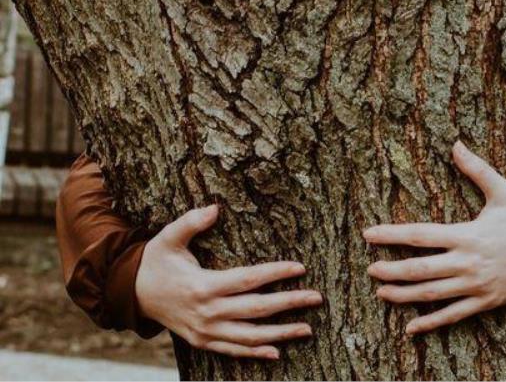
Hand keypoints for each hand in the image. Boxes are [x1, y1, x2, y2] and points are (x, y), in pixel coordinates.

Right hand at [135, 205, 322, 358]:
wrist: (132, 294)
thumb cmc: (156, 262)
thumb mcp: (168, 238)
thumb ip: (190, 222)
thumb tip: (214, 208)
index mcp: (203, 285)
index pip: (248, 279)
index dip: (276, 274)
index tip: (300, 268)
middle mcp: (207, 312)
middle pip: (256, 310)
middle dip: (289, 304)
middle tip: (316, 297)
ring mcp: (205, 331)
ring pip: (250, 336)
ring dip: (281, 334)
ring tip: (308, 329)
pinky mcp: (203, 342)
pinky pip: (234, 350)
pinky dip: (256, 353)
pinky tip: (278, 351)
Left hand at [364, 141, 505, 333]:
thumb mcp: (504, 191)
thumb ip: (477, 169)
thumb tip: (456, 143)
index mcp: (468, 234)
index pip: (420, 235)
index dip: (391, 234)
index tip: (368, 234)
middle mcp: (469, 262)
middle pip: (419, 269)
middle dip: (391, 270)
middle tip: (369, 269)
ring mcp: (478, 286)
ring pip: (432, 295)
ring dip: (403, 295)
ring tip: (381, 292)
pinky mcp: (488, 301)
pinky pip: (454, 315)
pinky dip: (431, 323)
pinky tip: (411, 328)